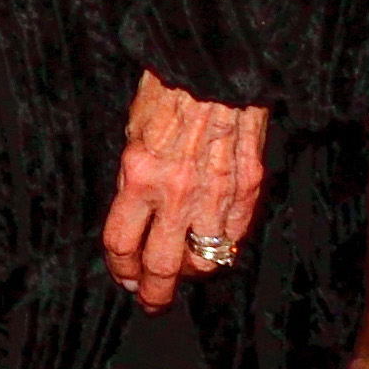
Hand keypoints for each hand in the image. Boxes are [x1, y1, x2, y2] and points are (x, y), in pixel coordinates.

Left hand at [101, 69, 269, 312]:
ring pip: (204, 261)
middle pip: (162, 267)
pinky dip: (223, 249)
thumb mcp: (134, 131)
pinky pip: (234, 237)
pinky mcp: (248, 190)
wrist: (217, 68)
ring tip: (184, 273)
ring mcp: (216, 195)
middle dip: (153, 292)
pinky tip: (214, 247)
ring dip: (191, 273)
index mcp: (139, 176)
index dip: (120, 268)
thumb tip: (137, 212)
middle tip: (151, 301)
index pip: (122, 242)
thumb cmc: (170, 90)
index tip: (123, 277)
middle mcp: (176, 194)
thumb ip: (135, 177)